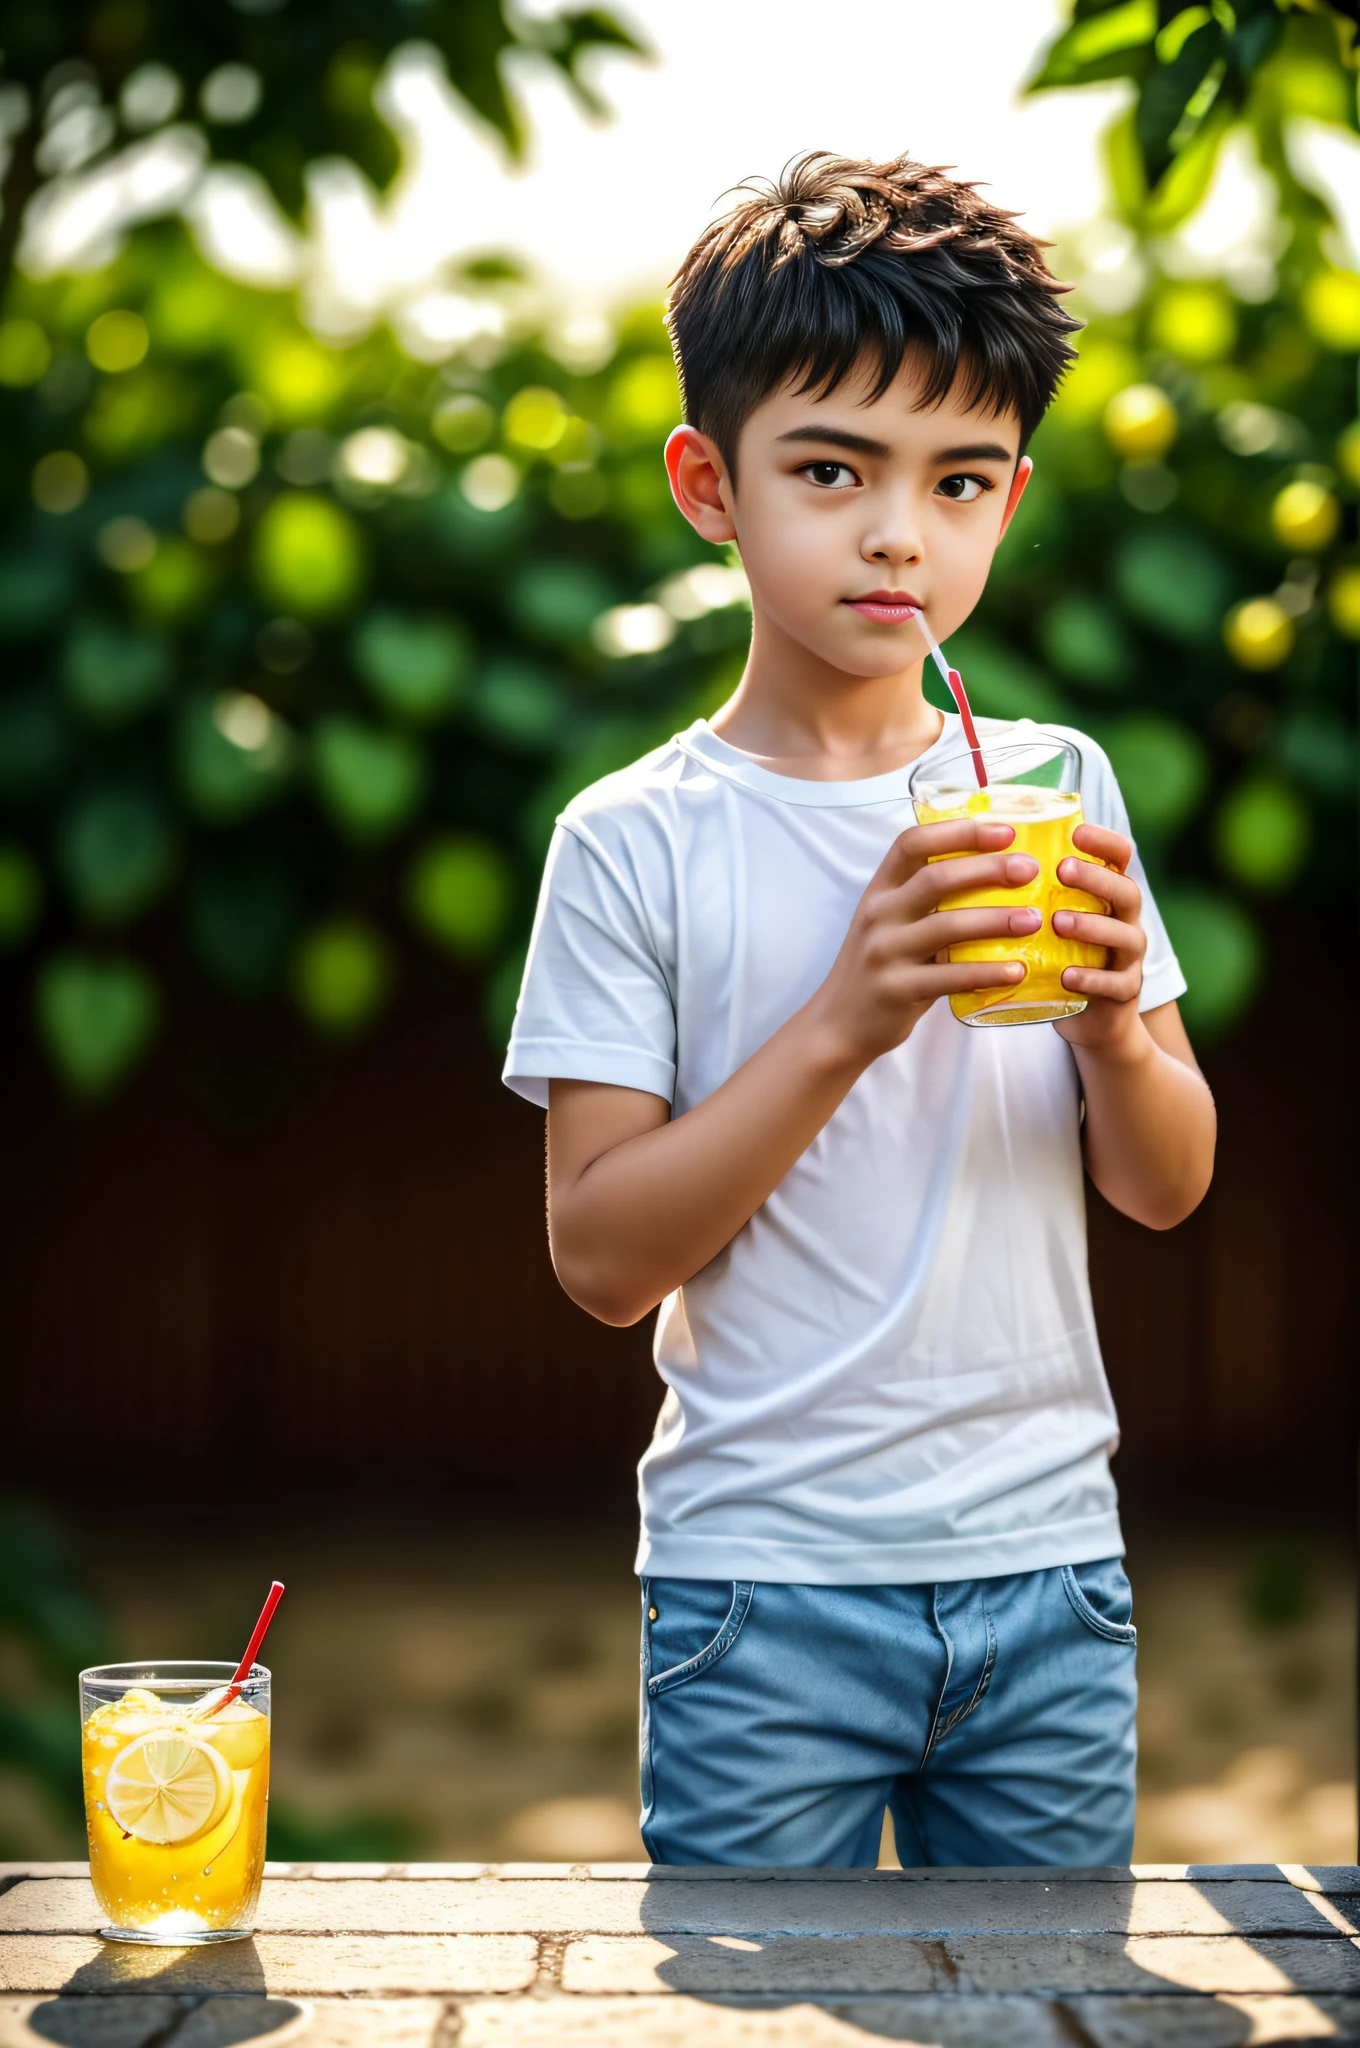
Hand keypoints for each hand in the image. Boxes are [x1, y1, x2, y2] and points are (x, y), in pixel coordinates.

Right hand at [808, 817, 1042, 1067]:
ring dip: (996, 920)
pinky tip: (1016, 971)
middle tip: (1029, 869)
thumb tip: (1000, 876)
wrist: (839, 1023)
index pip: (913, 844)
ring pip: (946, 927)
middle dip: (988, 869)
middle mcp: (879, 915)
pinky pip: (950, 977)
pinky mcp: (897, 989)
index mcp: (880, 890)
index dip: (959, 832)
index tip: (1005, 831)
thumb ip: (929, 901)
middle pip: (936, 879)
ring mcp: (885, 952)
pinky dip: (986, 972)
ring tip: (1033, 920)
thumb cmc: (880, 967)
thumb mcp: (892, 923)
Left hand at [1052, 822, 1145, 1051]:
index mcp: (1109, 897)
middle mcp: (1126, 921)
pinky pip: (1114, 984)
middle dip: (1095, 878)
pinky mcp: (1124, 992)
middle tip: (1063, 869)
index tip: (1076, 832)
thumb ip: (1032, 893)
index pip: (1120, 858)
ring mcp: (1129, 958)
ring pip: (1124, 937)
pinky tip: (1066, 977)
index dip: (1105, 841)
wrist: (1091, 1019)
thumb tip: (977, 856)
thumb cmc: (1061, 959)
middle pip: (1125, 891)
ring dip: (1092, 927)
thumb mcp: (1051, 922)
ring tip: (1059, 922)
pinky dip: (1090, 979)